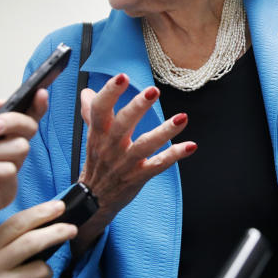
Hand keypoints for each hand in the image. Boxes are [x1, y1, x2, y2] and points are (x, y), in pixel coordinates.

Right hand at [74, 73, 194, 250]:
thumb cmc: (97, 164)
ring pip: (145, 145)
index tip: (122, 77)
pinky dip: (174, 155)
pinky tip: (190, 146)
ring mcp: (126, 162)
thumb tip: (87, 91)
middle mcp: (111, 146)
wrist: (94, 200)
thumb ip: (92, 113)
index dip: (110, 92)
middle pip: (123, 124)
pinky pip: (158, 165)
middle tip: (153, 91)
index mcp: (99, 133)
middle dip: (137, 107)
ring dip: (164, 131)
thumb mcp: (91, 137)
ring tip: (182, 118)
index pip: (100, 109)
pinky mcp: (139, 176)